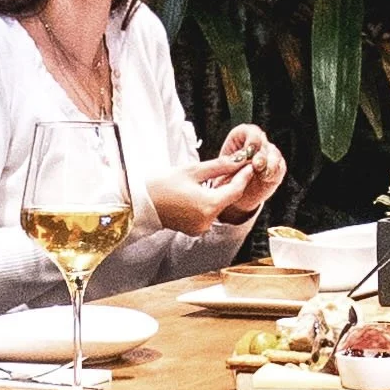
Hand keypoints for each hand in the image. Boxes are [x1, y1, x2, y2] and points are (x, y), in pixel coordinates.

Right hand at [149, 127, 287, 235]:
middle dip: (233, 183)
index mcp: (208, 205)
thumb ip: (219, 166)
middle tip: (237, 167)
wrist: (140, 203)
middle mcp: (207, 220)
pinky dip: (209, 202)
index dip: (244, 176)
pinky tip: (204, 191)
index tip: (249, 165)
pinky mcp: (194, 229)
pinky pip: (208, 214)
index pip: (236, 190)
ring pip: (218, 206)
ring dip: (220, 193)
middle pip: (228, 199)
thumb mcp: (192, 170)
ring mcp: (200, 227)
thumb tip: (238, 160)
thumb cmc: (161, 185)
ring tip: (219, 177)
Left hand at [206, 124, 285, 220]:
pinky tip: (266, 177)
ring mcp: (267, 157)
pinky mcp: (276, 170)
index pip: (248, 131)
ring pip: (274, 153)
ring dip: (269, 163)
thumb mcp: (222, 170)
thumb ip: (232, 161)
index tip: (247, 152)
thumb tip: (243, 156)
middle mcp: (256, 146)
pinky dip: (274, 172)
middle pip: (263, 142)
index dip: (251, 139)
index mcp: (240, 139)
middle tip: (256, 164)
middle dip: (260, 154)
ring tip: (262, 173)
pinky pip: (280, 167)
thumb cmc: (223, 182)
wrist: (232, 199)